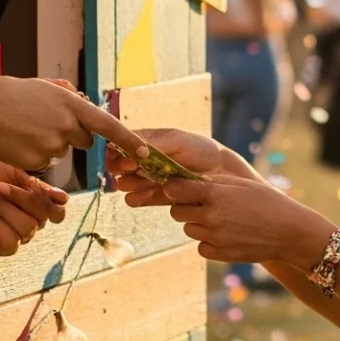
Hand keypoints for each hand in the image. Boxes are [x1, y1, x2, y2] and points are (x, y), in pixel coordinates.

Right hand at [0, 78, 146, 171]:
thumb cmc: (9, 96)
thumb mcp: (43, 87)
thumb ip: (67, 95)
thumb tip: (82, 99)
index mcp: (72, 105)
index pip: (108, 125)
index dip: (128, 139)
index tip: (145, 151)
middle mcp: (67, 126)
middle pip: (84, 140)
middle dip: (72, 135)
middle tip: (44, 122)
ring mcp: (53, 145)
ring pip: (61, 151)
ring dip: (48, 143)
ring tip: (25, 129)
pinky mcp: (38, 161)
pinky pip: (44, 162)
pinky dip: (34, 155)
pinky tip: (18, 141)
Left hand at [0, 160, 67, 256]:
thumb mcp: (15, 173)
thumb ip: (38, 187)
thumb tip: (63, 199)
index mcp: (38, 205)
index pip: (58, 211)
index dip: (49, 200)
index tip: (31, 184)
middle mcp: (32, 221)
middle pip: (44, 217)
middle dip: (22, 199)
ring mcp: (18, 235)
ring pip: (28, 228)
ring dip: (7, 210)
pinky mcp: (2, 246)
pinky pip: (12, 243)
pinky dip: (0, 226)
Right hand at [106, 127, 256, 207]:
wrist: (222, 173)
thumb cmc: (202, 149)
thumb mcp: (178, 140)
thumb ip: (153, 145)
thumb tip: (129, 151)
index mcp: (145, 142)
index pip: (119, 145)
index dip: (117, 152)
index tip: (127, 157)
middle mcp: (142, 160)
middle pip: (117, 166)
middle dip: (123, 169)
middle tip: (136, 169)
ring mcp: (148, 179)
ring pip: (124, 184)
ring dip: (131, 184)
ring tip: (149, 181)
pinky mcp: (155, 196)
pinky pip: (135, 200)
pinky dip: (138, 198)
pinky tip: (151, 193)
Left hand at [164, 172, 334, 265]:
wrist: (290, 231)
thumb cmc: (268, 202)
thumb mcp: (243, 184)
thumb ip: (215, 182)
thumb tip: (189, 180)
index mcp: (216, 194)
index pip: (176, 189)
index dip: (173, 187)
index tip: (177, 188)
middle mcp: (212, 216)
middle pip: (177, 212)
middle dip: (185, 207)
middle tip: (202, 205)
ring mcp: (215, 237)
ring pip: (188, 230)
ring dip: (198, 225)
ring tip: (221, 220)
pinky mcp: (219, 254)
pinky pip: (201, 247)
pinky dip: (209, 242)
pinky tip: (226, 235)